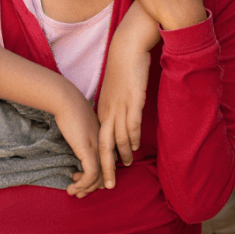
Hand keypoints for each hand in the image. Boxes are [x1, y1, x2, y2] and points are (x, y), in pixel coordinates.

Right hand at [52, 88, 102, 197]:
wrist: (66, 100)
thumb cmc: (70, 109)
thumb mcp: (81, 125)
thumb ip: (84, 134)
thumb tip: (78, 142)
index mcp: (105, 139)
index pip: (107, 163)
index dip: (97, 176)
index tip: (82, 182)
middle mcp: (104, 145)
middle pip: (105, 173)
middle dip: (92, 187)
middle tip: (79, 194)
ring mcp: (98, 148)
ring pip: (99, 177)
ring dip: (85, 188)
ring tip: (72, 192)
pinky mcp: (89, 150)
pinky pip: (91, 174)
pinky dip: (83, 184)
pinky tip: (73, 186)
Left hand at [96, 46, 149, 188]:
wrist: (126, 48)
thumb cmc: (122, 68)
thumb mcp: (115, 91)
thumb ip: (116, 106)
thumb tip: (120, 118)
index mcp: (102, 109)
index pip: (99, 139)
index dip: (101, 157)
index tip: (103, 170)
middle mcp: (108, 111)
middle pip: (103, 146)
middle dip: (105, 167)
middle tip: (107, 184)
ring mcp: (119, 107)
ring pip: (117, 139)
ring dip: (122, 155)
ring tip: (125, 167)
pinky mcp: (132, 101)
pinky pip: (131, 126)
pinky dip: (132, 140)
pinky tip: (135, 149)